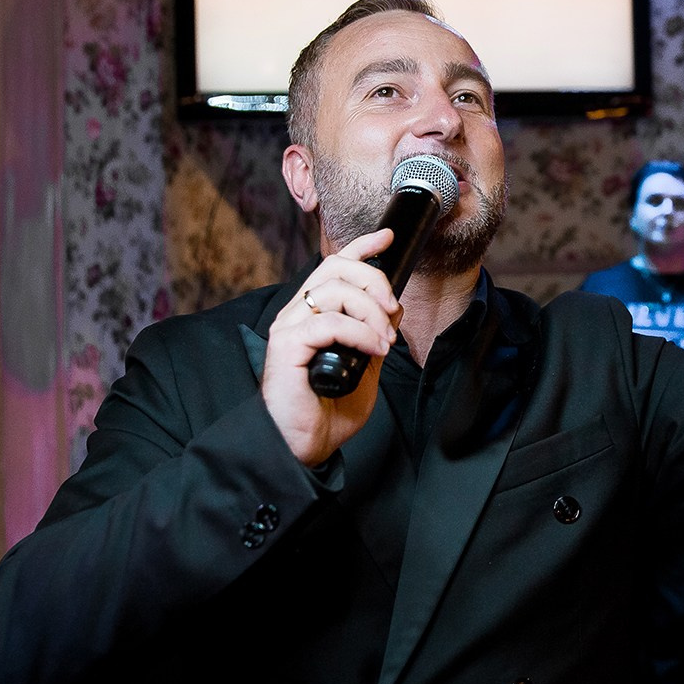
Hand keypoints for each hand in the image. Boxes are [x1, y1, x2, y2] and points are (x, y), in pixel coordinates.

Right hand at [260, 228, 400, 465]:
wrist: (304, 446)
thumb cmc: (328, 411)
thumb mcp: (365, 368)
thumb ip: (374, 336)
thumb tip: (395, 307)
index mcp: (312, 314)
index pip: (333, 266)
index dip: (361, 246)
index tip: (386, 238)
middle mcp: (297, 314)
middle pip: (335, 268)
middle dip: (373, 279)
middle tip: (392, 310)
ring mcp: (289, 328)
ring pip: (335, 292)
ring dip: (371, 312)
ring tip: (385, 342)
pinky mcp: (288, 346)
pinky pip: (330, 323)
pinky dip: (360, 332)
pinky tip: (374, 350)